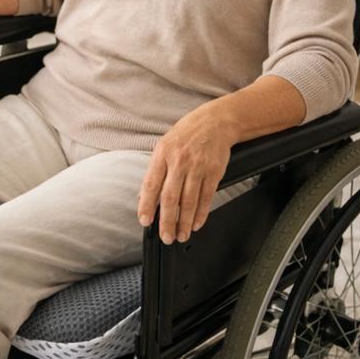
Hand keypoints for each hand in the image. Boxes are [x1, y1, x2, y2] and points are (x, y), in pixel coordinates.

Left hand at [137, 102, 236, 243]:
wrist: (215, 122)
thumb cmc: (187, 134)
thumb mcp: (164, 146)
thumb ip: (154, 171)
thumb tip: (143, 196)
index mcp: (163, 154)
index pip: (152, 184)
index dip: (147, 205)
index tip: (145, 221)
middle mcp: (180, 161)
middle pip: (171, 197)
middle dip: (167, 221)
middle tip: (166, 237)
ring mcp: (198, 167)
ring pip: (189, 201)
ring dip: (184, 222)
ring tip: (181, 235)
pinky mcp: (214, 172)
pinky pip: (206, 197)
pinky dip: (201, 213)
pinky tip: (196, 224)